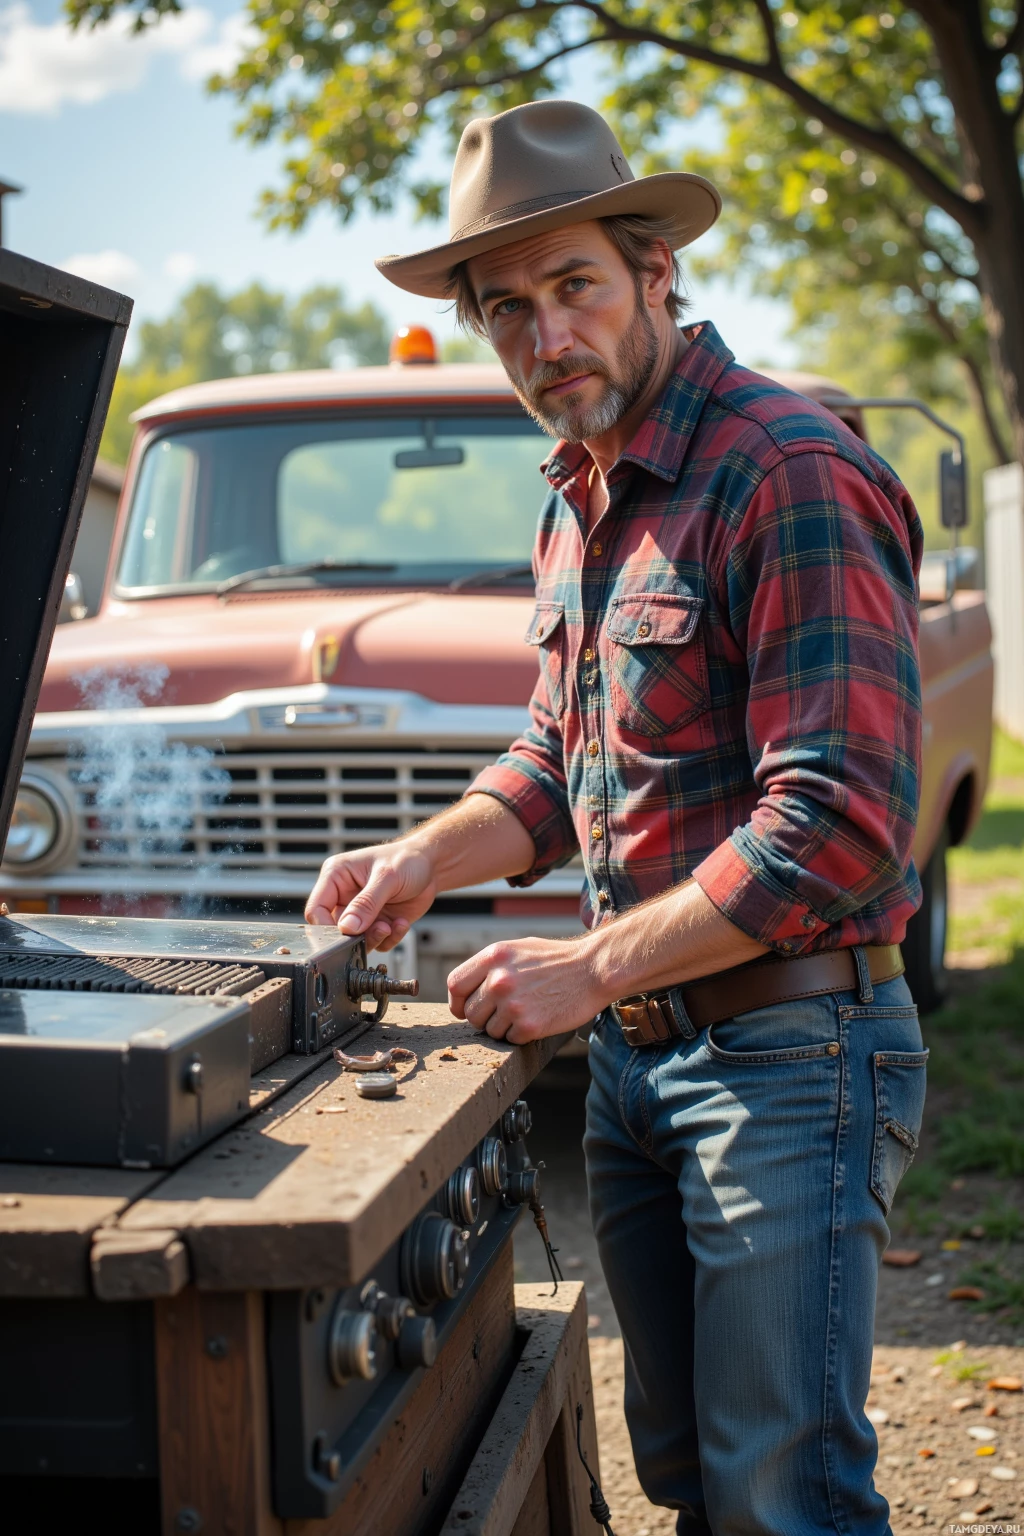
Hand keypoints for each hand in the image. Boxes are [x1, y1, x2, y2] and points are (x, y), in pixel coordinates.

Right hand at [305, 841, 437, 951]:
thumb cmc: (407, 859)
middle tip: (378, 928)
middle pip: (334, 929)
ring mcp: (360, 912)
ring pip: (355, 940)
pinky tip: (402, 923)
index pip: (316, 908)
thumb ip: (366, 903)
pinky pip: (376, 942)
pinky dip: (390, 938)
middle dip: (356, 935)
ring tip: (391, 925)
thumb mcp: (386, 877)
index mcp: (336, 876)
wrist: (432, 866)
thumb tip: (347, 927)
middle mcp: (344, 895)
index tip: (347, 933)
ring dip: (374, 938)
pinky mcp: (376, 923)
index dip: (326, 926)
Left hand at [447, 935, 606, 1044]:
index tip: (465, 1009)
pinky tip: (537, 1019)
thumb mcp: (518, 949)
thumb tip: (467, 988)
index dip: (458, 1002)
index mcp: (493, 956)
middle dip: (483, 1017)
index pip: (455, 985)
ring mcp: (513, 1004)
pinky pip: (510, 1040)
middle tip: (505, 1012)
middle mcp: (498, 979)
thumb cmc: (557, 960)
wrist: (593, 970)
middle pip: (470, 1013)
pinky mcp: (529, 1025)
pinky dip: (521, 1036)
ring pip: (488, 1030)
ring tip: (526, 1012)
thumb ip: (490, 966)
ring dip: (504, 1028)